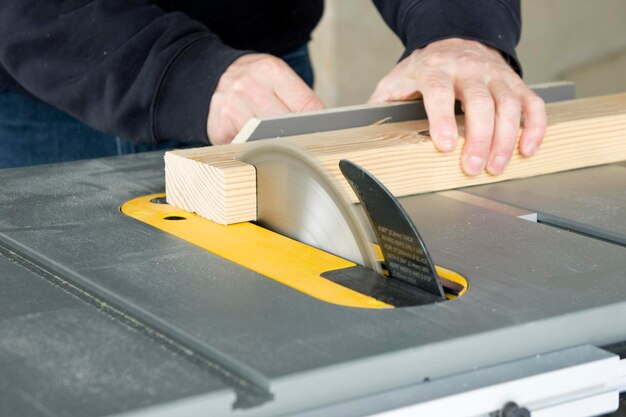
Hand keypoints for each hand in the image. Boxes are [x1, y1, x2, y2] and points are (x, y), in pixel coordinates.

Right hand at [207, 53, 324, 144]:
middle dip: (297, 138)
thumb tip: (327, 129)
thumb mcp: (276, 76)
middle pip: (287, 127)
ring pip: (267, 141)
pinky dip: (252, 152)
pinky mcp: (219, 129)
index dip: (318, 125)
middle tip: (303, 145)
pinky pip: (244, 149)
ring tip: (278, 147)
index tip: (323, 134)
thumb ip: (298, 99)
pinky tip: (253, 144)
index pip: (307, 106)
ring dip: (275, 149)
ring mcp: (232, 108)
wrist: (209, 74)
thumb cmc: (251, 80)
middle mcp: (249, 86)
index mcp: (271, 71)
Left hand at [369, 38, 545, 175]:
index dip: (442, 119)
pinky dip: (534, 126)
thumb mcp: (395, 83)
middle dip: (479, 136)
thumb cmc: (423, 70)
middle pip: (479, 100)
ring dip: (505, 138)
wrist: (454, 41)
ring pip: (507, 103)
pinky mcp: (513, 83)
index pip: (439, 91)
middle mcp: (468, 68)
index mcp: (434, 68)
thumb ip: (382, 106)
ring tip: (497, 166)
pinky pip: (531, 103)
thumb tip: (363, 134)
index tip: (444, 145)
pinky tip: (527, 149)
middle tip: (473, 167)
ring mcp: (494, 75)